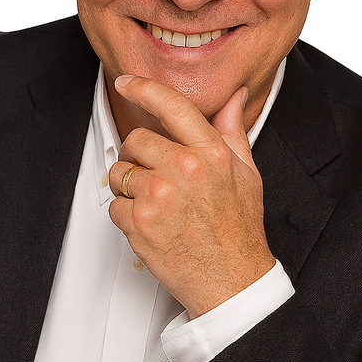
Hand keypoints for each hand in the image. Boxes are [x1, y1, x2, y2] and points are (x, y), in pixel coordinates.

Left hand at [108, 75, 275, 317]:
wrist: (232, 280)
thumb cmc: (239, 227)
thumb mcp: (247, 172)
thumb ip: (233, 129)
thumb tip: (236, 96)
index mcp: (210, 152)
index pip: (171, 105)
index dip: (143, 87)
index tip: (126, 81)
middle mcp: (184, 169)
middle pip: (136, 140)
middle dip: (139, 155)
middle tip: (156, 174)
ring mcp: (160, 197)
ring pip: (119, 172)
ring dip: (129, 185)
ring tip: (156, 201)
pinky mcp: (140, 223)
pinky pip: (114, 205)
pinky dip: (126, 214)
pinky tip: (152, 223)